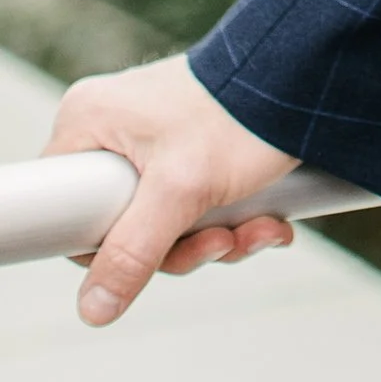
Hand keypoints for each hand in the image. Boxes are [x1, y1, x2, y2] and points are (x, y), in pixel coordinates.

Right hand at [42, 55, 299, 324]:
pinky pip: (192, 203)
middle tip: (221, 242)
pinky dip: (230, 219)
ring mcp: (152, 136)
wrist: (313, 71)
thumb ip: (133, 252)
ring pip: (164, 220)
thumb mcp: (182, 190)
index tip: (155, 251)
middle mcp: (113, 126)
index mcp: (88, 122)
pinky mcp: (189, 146)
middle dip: (182, 246)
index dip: (107, 248)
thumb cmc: (242, 114)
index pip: (66, 211)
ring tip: (259, 229)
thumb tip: (93, 310)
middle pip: (122, 224)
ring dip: (216, 238)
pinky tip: (267, 221)